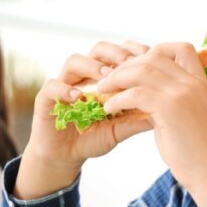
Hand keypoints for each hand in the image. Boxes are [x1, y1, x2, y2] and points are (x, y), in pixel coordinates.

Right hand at [15, 41, 152, 198]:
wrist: (64, 156)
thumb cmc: (91, 138)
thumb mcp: (118, 129)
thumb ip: (135, 120)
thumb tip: (160, 113)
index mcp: (103, 78)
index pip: (118, 54)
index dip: (133, 52)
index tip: (149, 58)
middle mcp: (84, 76)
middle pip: (98, 49)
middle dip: (115, 53)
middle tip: (129, 62)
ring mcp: (64, 84)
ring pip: (74, 61)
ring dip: (91, 66)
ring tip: (106, 77)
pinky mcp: (46, 98)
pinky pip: (52, 86)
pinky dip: (64, 89)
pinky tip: (78, 97)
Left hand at [96, 42, 206, 206]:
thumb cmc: (194, 151)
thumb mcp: (184, 117)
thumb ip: (167, 100)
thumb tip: (141, 93)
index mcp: (200, 83)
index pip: (180, 48)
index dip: (155, 51)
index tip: (135, 66)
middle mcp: (194, 83)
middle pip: (154, 56)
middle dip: (127, 65)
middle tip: (109, 78)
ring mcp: (183, 93)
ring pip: (142, 71)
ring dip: (117, 79)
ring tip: (103, 90)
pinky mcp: (171, 107)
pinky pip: (136, 93)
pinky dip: (118, 98)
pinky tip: (109, 107)